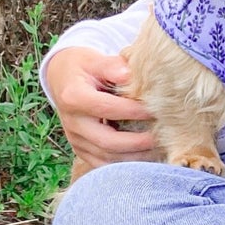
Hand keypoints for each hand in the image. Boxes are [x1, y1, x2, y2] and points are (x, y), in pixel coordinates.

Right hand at [46, 47, 154, 170]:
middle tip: (161, 137)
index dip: (134, 111)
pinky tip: (146, 158)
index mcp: (74, 97)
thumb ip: (112, 66)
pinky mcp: (80, 150)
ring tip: (158, 150)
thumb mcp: (95, 60)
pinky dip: (125, 164)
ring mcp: (74, 139)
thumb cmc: (84, 67)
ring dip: (134, 157)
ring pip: (106, 157)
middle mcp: (72, 122)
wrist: (62, 79)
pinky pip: (102, 163)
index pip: (108, 108)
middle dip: (137, 142)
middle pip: (107, 141)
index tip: (157, 110)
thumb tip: (129, 75)